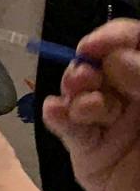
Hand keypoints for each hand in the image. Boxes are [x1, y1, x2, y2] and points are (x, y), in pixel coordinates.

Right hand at [45, 20, 139, 190]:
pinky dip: (57, 115)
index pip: (134, 43)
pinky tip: (59, 113)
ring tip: (84, 104)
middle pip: (100, 65)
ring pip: (80, 93)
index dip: (114, 36)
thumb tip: (115, 60)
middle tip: (85, 77)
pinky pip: (68, 128)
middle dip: (87, 65)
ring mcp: (111, 126)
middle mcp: (134, 99)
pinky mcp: (90, 154)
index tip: (95, 45)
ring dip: (74, 90)